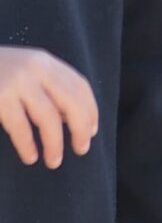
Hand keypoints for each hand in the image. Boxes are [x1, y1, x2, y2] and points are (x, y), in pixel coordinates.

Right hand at [0, 47, 98, 166]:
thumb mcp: (23, 71)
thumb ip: (46, 87)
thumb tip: (71, 120)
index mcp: (44, 61)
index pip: (80, 86)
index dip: (90, 110)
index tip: (92, 131)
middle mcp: (35, 67)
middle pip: (72, 102)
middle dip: (80, 129)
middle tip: (81, 150)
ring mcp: (17, 81)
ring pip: (49, 118)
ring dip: (55, 143)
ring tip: (54, 161)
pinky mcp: (0, 97)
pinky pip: (21, 126)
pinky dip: (28, 145)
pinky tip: (30, 156)